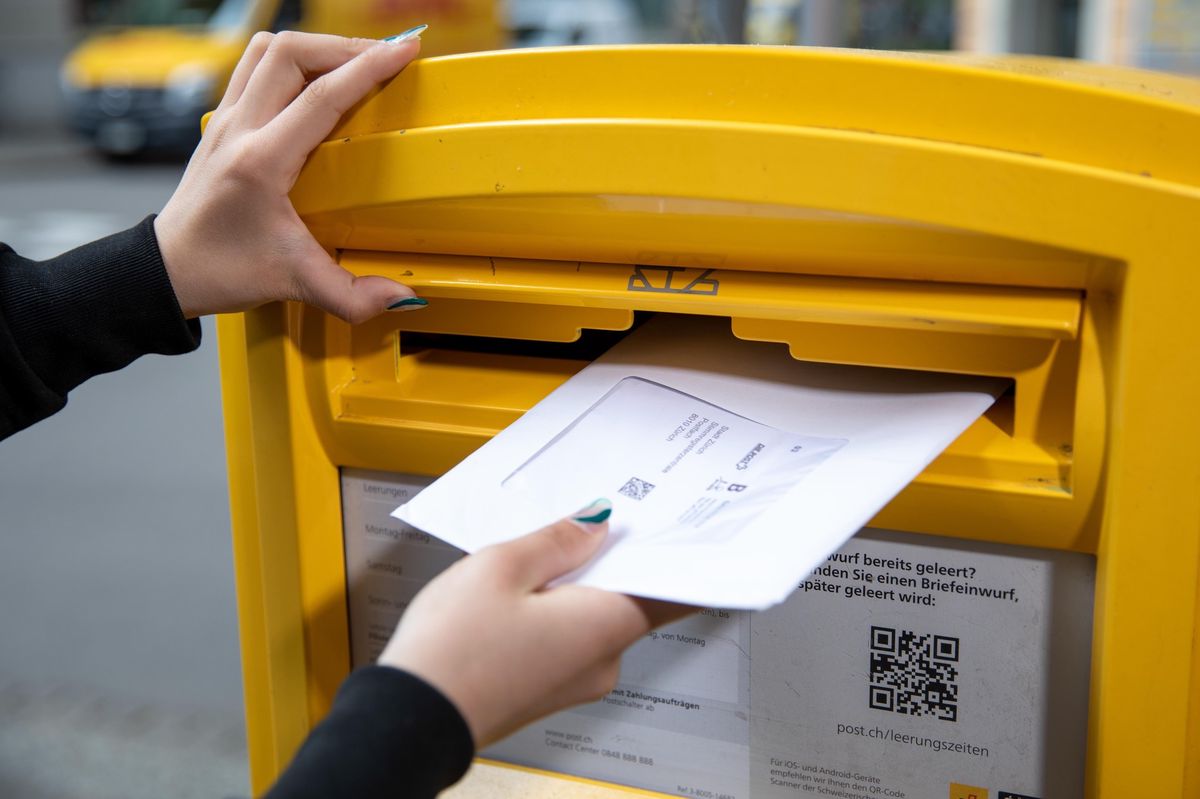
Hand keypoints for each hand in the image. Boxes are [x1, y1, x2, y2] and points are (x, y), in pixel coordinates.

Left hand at [155, 30, 424, 320]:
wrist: (168, 271)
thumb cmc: (220, 270)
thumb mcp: (294, 283)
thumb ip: (352, 295)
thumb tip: (401, 298)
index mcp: (260, 162)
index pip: (322, 96)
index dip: (369, 68)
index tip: (404, 51)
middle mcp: (239, 130)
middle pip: (291, 52)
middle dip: (344, 46)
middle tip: (384, 57)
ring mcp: (226, 121)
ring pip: (267, 50)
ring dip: (313, 47)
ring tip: (350, 61)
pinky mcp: (222, 122)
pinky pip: (254, 68)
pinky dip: (290, 61)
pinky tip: (314, 79)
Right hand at [378, 502, 692, 746]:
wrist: (410, 718)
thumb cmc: (452, 651)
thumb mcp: (501, 567)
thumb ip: (558, 540)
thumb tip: (596, 523)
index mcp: (605, 627)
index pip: (672, 589)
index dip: (672, 551)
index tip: (666, 521)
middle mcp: (602, 661)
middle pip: (630, 597)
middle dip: (607, 559)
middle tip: (580, 522)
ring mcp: (576, 681)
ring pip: (594, 617)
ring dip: (574, 585)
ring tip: (533, 558)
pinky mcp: (548, 689)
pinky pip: (568, 639)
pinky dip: (554, 612)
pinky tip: (519, 594)